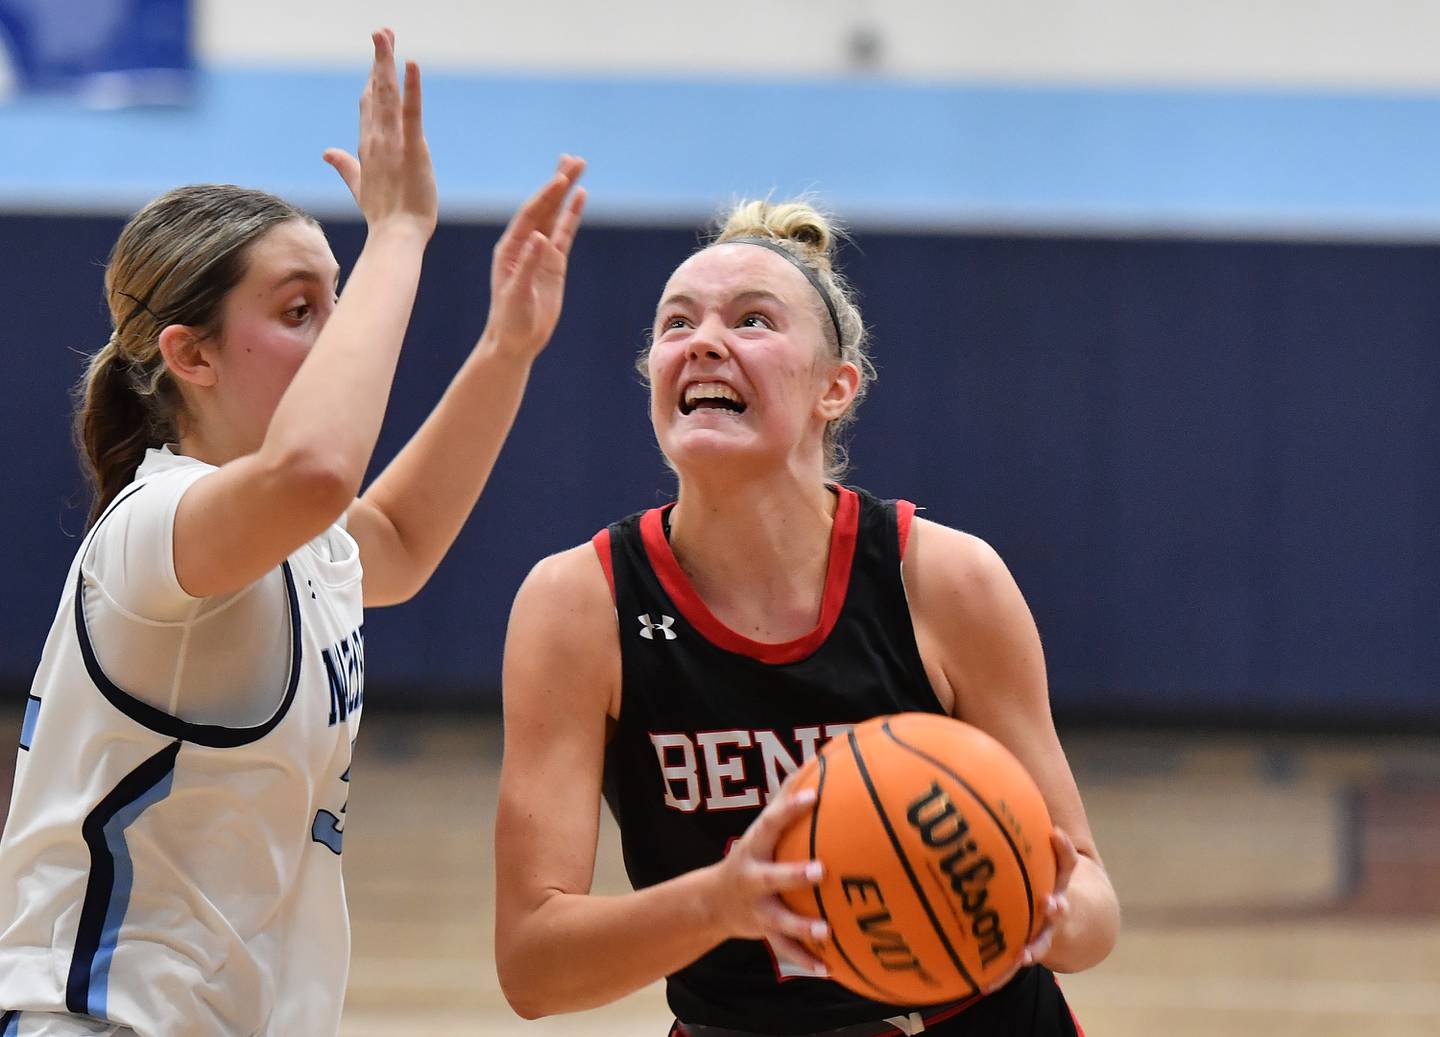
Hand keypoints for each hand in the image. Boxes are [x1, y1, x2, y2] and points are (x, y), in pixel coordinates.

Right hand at [323, 29, 437, 239]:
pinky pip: (411, 113)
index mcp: (367, 146)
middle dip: (378, 60)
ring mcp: (393, 143)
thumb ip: (345, 166)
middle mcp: (376, 139)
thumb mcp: (360, 186)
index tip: (377, 55)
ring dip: (386, 63)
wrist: (396, 236)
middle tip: (382, 31)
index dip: (371, 77)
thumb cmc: (384, 215)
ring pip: (387, 95)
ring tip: (385, 35)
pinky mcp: (413, 149)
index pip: (368, 104)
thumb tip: (327, 152)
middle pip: (374, 91)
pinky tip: (411, 64)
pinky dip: (411, 88)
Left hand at [481, 155, 587, 361]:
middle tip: (575, 159)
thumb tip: (540, 239)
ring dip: (566, 192)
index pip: (531, 215)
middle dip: (558, 183)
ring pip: (555, 215)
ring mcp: (539, 252)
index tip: (561, 177)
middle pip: (544, 207)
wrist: (515, 341)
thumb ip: (527, 266)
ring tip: (578, 167)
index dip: (546, 195)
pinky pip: (565, 233)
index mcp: (510, 248)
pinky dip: (572, 215)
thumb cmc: (510, 320)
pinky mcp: (553, 263)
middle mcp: (523, 244)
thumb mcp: (517, 294)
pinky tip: (580, 197)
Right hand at [700, 785, 829, 976]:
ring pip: (779, 920)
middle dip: (793, 874)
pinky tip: (830, 968)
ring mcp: (757, 908)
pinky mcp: (764, 932)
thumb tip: (816, 761)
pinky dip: (807, 960)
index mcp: (754, 847)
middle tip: (821, 870)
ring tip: (826, 931)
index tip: (812, 796)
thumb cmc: (751, 855)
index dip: (788, 809)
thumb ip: (785, 799)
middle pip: (771, 876)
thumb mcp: (761, 830)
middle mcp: (752, 878)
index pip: (770, 822)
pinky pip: (787, 949)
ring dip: (802, 927)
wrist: (712, 902)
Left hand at [983, 826, 1077, 993]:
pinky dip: (1001, 973)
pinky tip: (983, 983)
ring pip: (1044, 941)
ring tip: (1027, 954)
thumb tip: (972, 780)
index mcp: (1059, 879)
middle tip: (1052, 903)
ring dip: (1036, 947)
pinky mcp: (1030, 950)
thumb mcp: (1035, 852)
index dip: (1063, 849)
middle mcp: (1056, 904)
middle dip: (1057, 904)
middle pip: (1062, 905)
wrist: (1075, 923)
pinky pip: (1013, 964)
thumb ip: (1010, 824)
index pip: (1067, 861)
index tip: (1056, 836)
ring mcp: (1047, 931)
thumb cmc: (1039, 875)